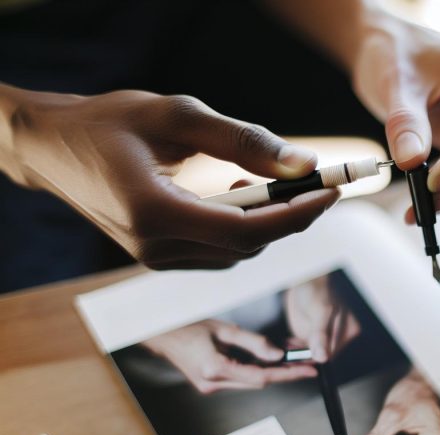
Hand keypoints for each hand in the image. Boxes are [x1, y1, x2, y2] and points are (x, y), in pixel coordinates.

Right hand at [7, 87, 338, 268]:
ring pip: (237, 253)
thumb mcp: (178, 116)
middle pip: (249, 245)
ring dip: (267, 222)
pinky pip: (219, 253)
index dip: (298, 213)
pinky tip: (241, 193)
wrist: (51, 147)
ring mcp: (155, 258)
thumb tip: (304, 163)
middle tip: (317, 179)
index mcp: (155, 213)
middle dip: (292, 215)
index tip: (333, 190)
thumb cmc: (109, 122)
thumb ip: (244, 140)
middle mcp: (155, 246)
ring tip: (270, 180)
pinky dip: (243, 228)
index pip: (248, 230)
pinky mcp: (159, 257)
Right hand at [142, 319, 317, 392]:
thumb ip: (253, 343)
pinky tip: (270, 361)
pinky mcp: (210, 384)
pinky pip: (240, 379)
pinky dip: (256, 370)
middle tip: (306, 364)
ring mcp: (211, 386)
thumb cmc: (188, 328)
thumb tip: (278, 355)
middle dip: (284, 373)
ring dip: (271, 372)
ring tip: (293, 360)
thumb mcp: (224, 330)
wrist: (161, 336)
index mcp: (216, 369)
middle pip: (259, 382)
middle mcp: (213, 383)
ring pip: (250, 382)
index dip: (289, 374)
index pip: (262, 376)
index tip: (309, 370)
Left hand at [284, 275, 360, 362]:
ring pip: (310, 355)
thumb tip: (322, 357)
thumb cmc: (317, 291)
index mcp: (348, 331)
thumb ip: (321, 335)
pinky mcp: (310, 336)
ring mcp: (323, 337)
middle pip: (321, 357)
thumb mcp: (321, 312)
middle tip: (291, 354)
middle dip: (305, 357)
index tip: (300, 358)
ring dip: (297, 354)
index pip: (332, 354)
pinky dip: (293, 348)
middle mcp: (337, 337)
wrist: (303, 281)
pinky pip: (302, 349)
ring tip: (287, 347)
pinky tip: (288, 342)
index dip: (315, 359)